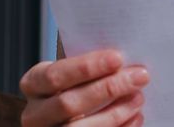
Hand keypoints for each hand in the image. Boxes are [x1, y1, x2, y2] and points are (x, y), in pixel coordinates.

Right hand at [19, 48, 150, 125]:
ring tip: (139, 98)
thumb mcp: (73, 72)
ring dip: (115, 113)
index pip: (55, 75)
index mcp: (33, 84)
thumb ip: (90, 66)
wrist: (67, 114)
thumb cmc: (75, 84)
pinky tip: (136, 117)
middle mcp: (34, 113)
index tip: (118, 58)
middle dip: (108, 89)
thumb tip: (126, 56)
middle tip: (140, 76)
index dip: (85, 67)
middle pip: (68, 103)